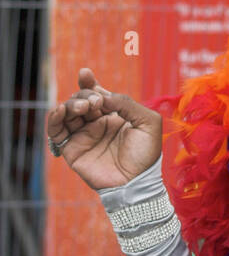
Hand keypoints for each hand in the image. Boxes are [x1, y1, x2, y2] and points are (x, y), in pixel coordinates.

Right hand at [45, 67, 161, 190]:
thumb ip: (128, 103)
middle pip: (81, 99)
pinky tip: (59, 110)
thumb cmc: (146, 154)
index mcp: (113, 115)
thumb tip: (103, 96)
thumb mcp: (147, 122)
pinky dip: (54, 119)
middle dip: (85, 95)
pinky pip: (56, 131)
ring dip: (71, 104)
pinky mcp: (71, 149)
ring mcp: (83, 135)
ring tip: (84, 107)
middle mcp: (96, 123)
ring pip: (67, 112)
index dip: (89, 82)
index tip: (85, 73)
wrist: (136, 182)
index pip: (97, 94)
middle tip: (96, 103)